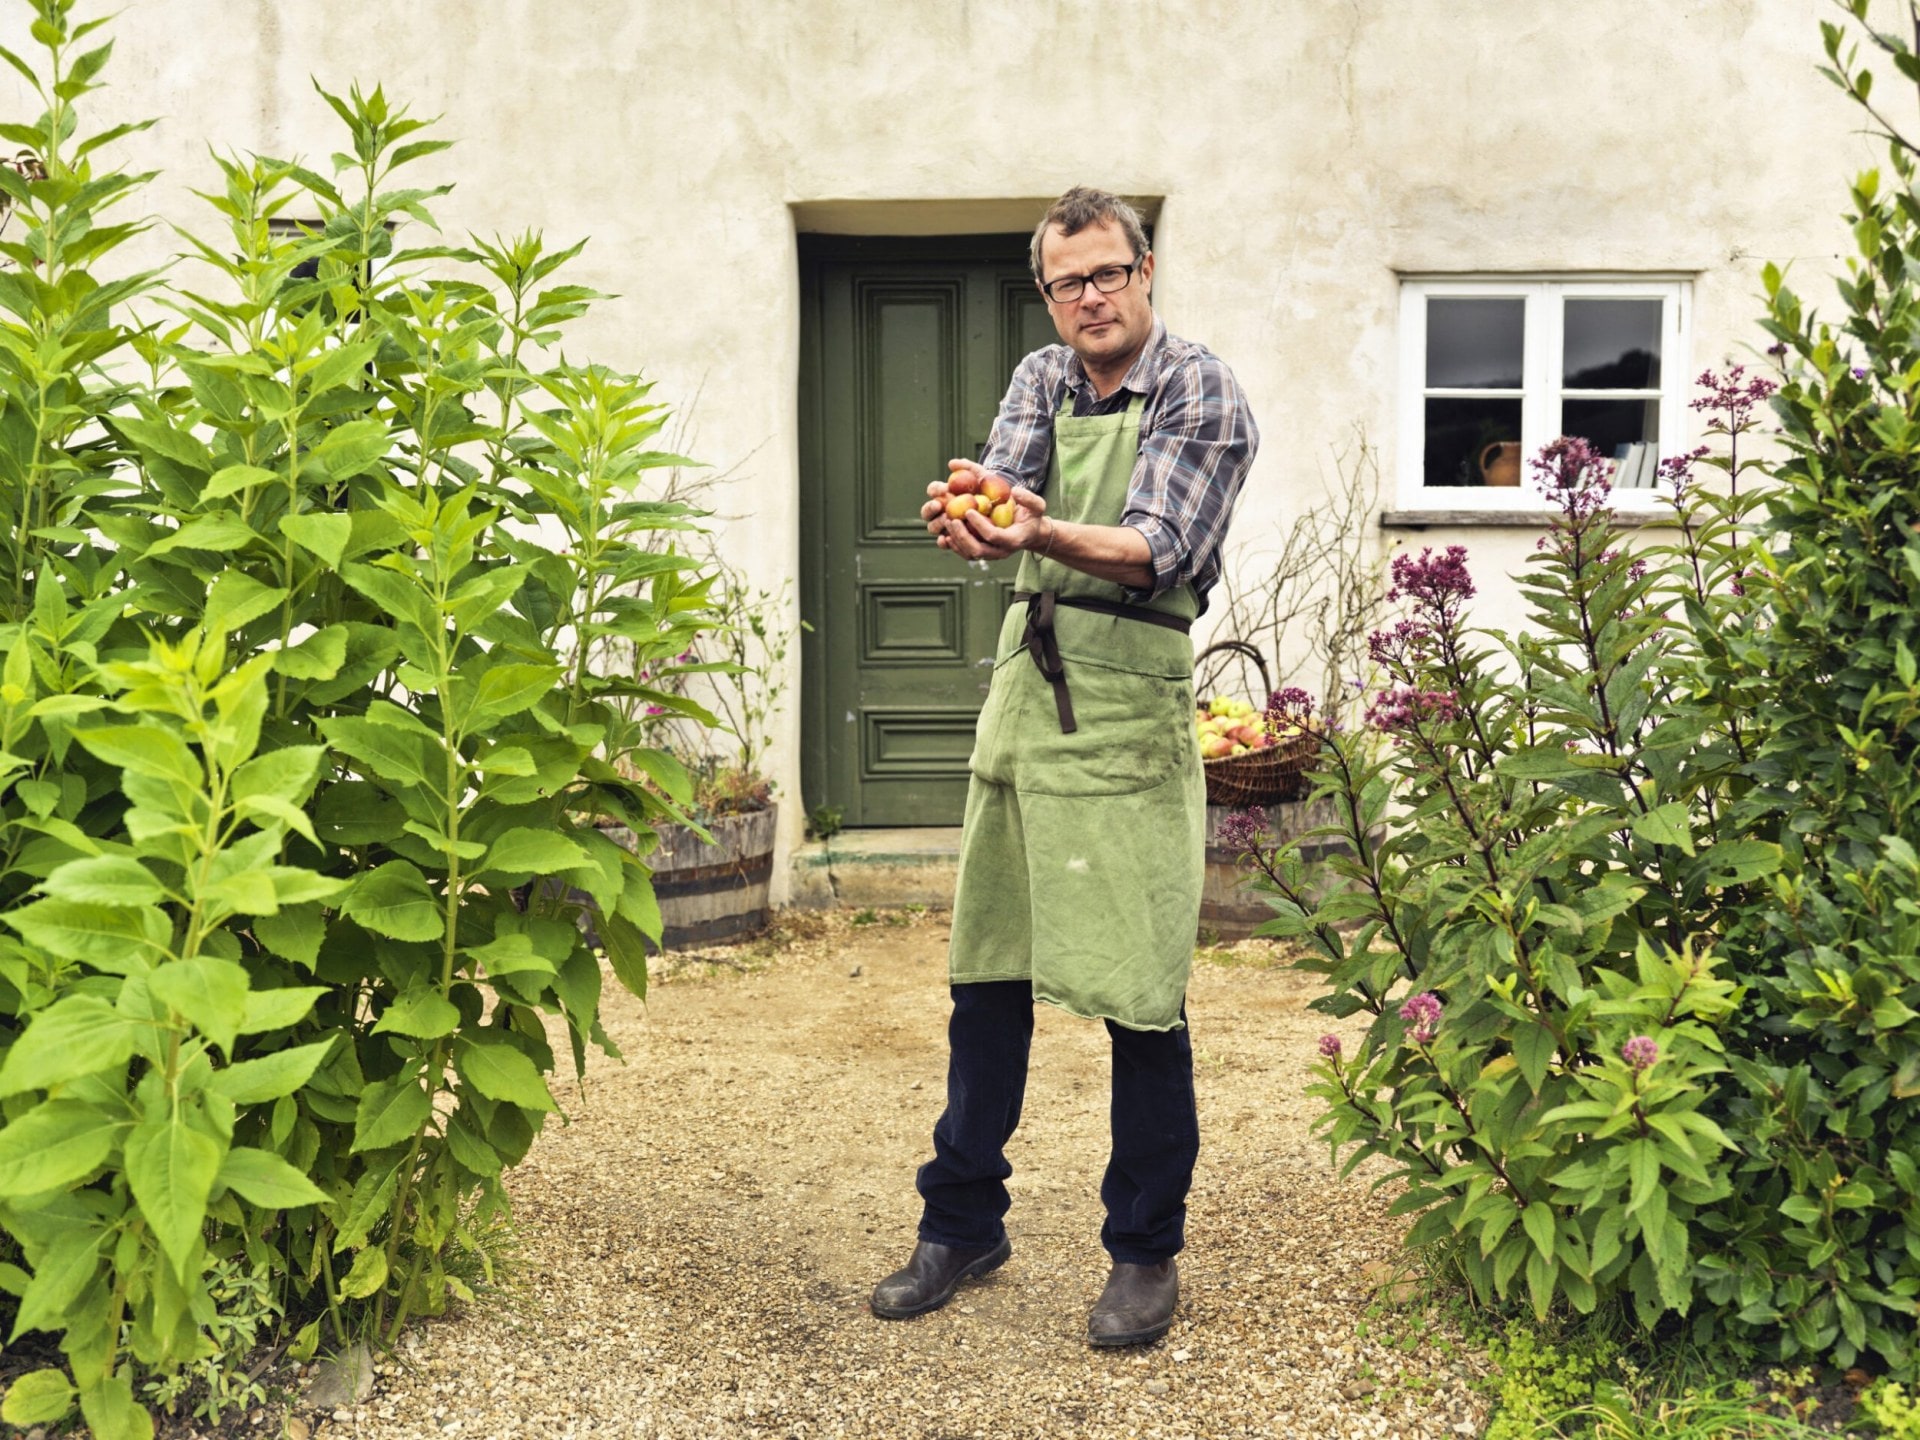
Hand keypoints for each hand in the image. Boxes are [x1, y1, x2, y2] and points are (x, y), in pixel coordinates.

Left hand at [924, 459, 1046, 560]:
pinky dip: (954, 545)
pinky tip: (945, 533)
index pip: (993, 536)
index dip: (979, 525)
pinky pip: (966, 554)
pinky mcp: (983, 554)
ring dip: (956, 540)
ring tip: (948, 522)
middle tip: (953, 519)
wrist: (1030, 533)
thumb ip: (1029, 498)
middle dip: (962, 536)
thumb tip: (1014, 491)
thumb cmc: (1032, 517)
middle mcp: (1001, 552)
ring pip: (969, 554)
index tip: (969, 510)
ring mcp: (991, 556)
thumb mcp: (1038, 505)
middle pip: (977, 550)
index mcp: (1013, 540)